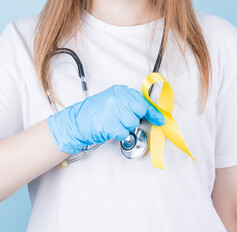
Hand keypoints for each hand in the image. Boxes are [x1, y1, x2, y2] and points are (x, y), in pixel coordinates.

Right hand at [48, 85, 164, 153]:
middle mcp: (118, 99)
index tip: (160, 118)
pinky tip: (109, 129)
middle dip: (136, 118)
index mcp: (119, 91)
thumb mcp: (111, 100)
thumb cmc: (93, 113)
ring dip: (125, 127)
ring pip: (133, 123)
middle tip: (125, 121)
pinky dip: (119, 134)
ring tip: (112, 123)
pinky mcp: (112, 125)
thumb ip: (128, 103)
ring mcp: (115, 112)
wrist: (76, 122)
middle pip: (140, 111)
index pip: (142, 100)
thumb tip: (146, 110)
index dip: (153, 111)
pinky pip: (125, 133)